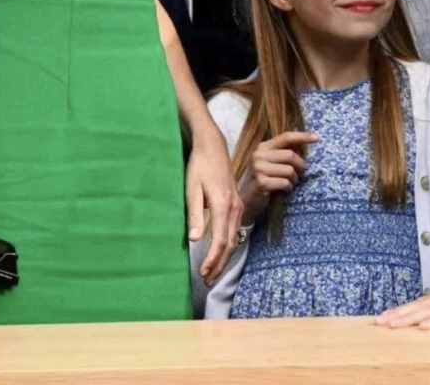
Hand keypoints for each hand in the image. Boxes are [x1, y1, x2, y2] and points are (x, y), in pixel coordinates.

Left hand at [186, 125, 243, 285]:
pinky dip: (229, 246)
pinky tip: (222, 253)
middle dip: (219, 264)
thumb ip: (194, 215)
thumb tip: (195, 240)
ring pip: (235, 238)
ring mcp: (238, 205)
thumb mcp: (191, 189)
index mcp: (222, 204)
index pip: (220, 240)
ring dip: (225, 257)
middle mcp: (234, 207)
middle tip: (207, 281)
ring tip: (213, 273)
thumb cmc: (199, 166)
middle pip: (230, 243)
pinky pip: (235, 230)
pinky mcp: (237, 203)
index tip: (202, 274)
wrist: (212, 147)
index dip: (212, 260)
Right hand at [240, 131, 317, 224]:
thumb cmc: (264, 179)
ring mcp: (259, 168)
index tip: (317, 138)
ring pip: (289, 170)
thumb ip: (283, 152)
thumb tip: (302, 144)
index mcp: (263, 147)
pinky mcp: (261, 182)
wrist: (247, 200)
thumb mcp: (271, 162)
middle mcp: (259, 155)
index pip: (286, 137)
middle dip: (300, 166)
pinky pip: (285, 183)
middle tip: (300, 174)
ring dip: (294, 180)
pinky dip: (288, 188)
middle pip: (290, 155)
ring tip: (289, 183)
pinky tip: (283, 190)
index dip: (302, 136)